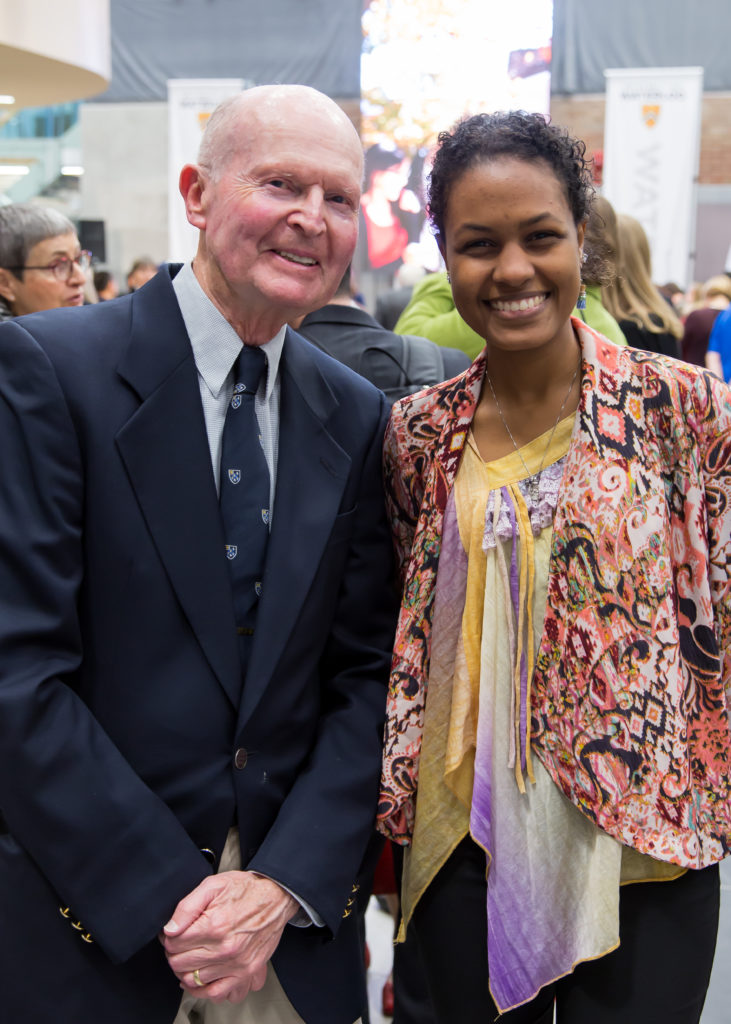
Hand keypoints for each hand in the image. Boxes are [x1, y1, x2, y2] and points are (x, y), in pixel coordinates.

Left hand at [161, 870, 297, 1003]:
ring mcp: (236, 963)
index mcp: (214, 925)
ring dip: (185, 970)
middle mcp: (225, 948)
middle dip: (174, 953)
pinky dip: (203, 990)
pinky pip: (216, 993)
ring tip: (189, 957)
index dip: (168, 937)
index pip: (173, 944)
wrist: (276, 897)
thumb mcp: (213, 885)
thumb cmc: (245, 890)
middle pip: (180, 963)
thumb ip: (187, 907)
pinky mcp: (246, 972)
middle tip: (179, 944)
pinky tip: (200, 979)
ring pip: (193, 979)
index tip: (173, 933)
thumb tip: (169, 929)